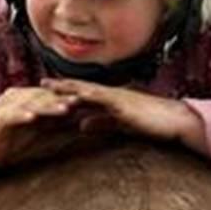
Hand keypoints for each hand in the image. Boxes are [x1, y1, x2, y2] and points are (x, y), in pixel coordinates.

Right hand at [0, 86, 79, 191]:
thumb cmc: (16, 144)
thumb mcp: (43, 135)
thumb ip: (60, 126)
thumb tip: (86, 123)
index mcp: (29, 98)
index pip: (53, 95)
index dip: (71, 98)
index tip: (90, 103)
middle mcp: (18, 97)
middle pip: (44, 96)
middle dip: (63, 99)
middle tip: (83, 101)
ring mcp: (7, 106)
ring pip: (30, 103)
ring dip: (47, 106)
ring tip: (64, 108)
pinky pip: (11, 115)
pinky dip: (22, 115)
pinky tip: (33, 118)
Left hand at [41, 78, 205, 152]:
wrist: (175, 121)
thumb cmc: (150, 123)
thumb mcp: (119, 124)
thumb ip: (100, 123)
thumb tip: (81, 126)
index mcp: (108, 99)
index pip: (79, 93)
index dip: (60, 91)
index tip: (41, 90)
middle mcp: (109, 94)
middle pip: (78, 88)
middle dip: (57, 86)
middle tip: (36, 83)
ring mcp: (116, 97)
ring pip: (86, 90)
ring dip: (67, 88)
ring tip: (47, 87)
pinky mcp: (124, 105)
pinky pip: (102, 100)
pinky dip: (88, 97)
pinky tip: (75, 98)